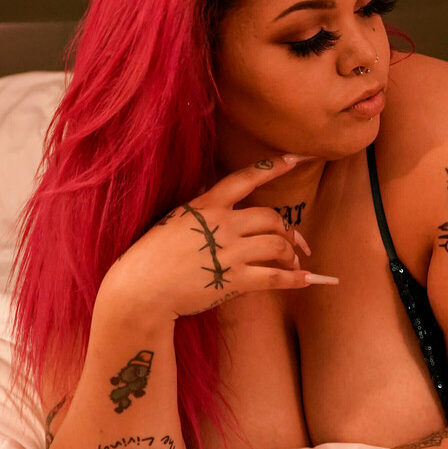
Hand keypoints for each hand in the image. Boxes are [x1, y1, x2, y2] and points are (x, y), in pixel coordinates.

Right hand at [102, 159, 336, 322]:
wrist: (140, 289)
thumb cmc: (152, 256)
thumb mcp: (174, 220)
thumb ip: (200, 209)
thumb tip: (215, 196)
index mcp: (207, 205)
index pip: (246, 178)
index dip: (275, 167)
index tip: (297, 158)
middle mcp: (222, 224)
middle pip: (272, 217)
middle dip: (288, 231)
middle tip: (296, 244)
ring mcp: (230, 251)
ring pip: (277, 245)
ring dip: (292, 254)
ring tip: (295, 263)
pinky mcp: (235, 280)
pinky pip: (275, 277)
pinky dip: (295, 279)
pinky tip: (307, 281)